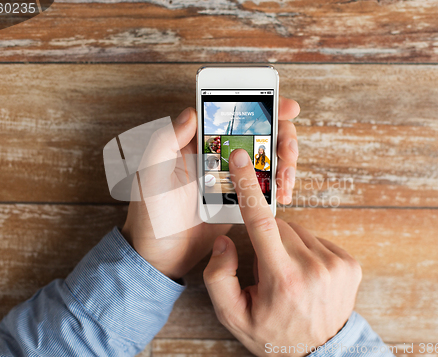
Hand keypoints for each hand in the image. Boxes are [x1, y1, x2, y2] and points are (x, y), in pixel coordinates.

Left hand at [121, 97, 299, 279]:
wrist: (161, 256)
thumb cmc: (150, 214)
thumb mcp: (150, 175)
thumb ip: (165, 141)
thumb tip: (190, 112)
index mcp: (196, 144)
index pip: (231, 115)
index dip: (261, 106)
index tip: (284, 107)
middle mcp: (217, 156)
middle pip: (259, 134)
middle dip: (281, 137)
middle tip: (287, 151)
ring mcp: (231, 178)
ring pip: (267, 159)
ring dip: (284, 164)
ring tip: (286, 180)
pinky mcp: (239, 199)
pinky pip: (265, 186)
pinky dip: (279, 187)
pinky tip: (282, 194)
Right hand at [203, 149, 361, 355]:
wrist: (318, 353)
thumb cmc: (271, 333)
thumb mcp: (232, 315)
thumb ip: (219, 276)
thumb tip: (226, 239)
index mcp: (283, 278)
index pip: (261, 223)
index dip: (248, 187)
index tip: (241, 159)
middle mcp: (314, 267)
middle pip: (278, 226)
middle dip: (266, 239)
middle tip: (267, 269)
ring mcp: (336, 264)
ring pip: (298, 230)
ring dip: (286, 244)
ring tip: (287, 274)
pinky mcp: (350, 263)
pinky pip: (316, 239)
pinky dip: (305, 249)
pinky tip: (304, 272)